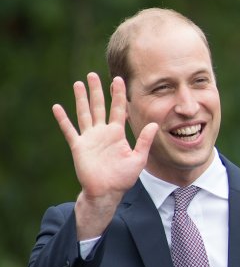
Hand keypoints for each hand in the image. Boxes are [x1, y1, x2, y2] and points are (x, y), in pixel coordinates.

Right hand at [53, 73, 156, 237]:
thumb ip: (145, 141)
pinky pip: (69, 130)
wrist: (107, 191)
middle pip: (99, 106)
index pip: (118, 109)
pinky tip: (57, 107)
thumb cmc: (123, 177)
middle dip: (97, 91)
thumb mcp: (138, 158)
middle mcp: (102, 132)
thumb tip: (154, 124)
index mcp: (117, 133)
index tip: (118, 79)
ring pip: (84, 113)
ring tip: (78, 83)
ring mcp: (89, 138)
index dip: (118, 95)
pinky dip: (63, 119)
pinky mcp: (79, 146)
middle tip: (93, 75)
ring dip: (81, 99)